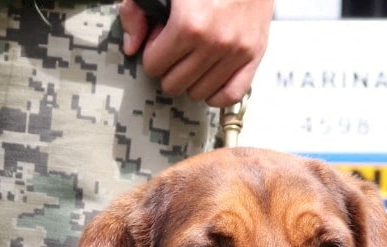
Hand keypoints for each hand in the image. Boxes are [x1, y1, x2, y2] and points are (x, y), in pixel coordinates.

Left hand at [120, 0, 273, 107]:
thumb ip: (136, 11)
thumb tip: (132, 47)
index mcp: (188, 24)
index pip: (154, 66)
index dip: (153, 52)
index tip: (160, 40)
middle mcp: (214, 42)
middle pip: (173, 84)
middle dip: (168, 68)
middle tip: (176, 50)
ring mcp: (236, 51)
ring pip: (198, 93)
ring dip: (191, 79)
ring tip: (194, 58)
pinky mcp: (254, 55)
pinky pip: (231, 95)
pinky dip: (217, 93)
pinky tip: (210, 78)